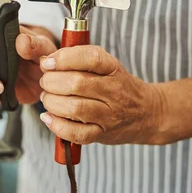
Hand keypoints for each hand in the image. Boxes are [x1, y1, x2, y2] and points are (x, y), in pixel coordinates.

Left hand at [38, 45, 164, 145]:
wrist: (147, 113)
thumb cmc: (117, 86)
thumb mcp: (106, 65)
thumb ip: (78, 59)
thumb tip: (46, 61)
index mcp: (112, 68)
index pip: (90, 58)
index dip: (63, 59)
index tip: (47, 63)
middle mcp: (113, 91)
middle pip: (77, 83)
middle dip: (52, 82)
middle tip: (45, 82)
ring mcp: (109, 115)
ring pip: (75, 108)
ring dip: (52, 102)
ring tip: (47, 98)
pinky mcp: (103, 134)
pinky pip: (77, 134)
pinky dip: (57, 126)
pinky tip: (48, 118)